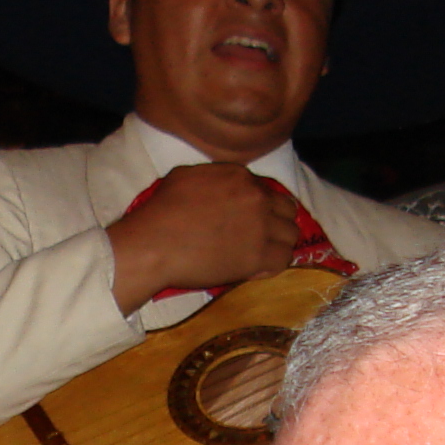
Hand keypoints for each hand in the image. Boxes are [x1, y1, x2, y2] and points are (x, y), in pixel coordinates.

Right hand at [105, 161, 305, 309]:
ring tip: (261, 253)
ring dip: (279, 243)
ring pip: (291, 235)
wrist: (153, 245)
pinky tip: (259, 268)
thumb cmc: (160, 211)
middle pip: (286, 209)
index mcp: (239, 176)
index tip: (250, 218)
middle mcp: (256, 197)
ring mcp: (261, 227)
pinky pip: (284, 260)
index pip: (266, 189)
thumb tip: (220, 185)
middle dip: (276, 221)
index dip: (260, 205)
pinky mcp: (258, 256)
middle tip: (260, 235)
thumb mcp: (185, 177)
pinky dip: (273, 265)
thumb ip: (213, 176)